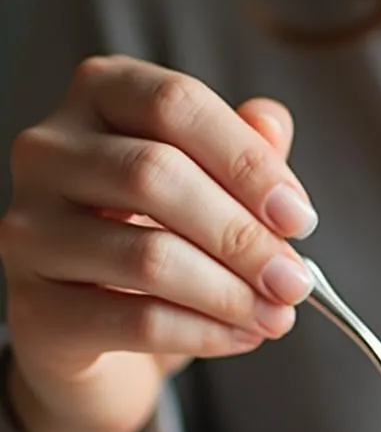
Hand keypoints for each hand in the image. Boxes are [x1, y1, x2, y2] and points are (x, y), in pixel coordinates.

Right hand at [0, 56, 317, 431]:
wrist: (94, 326)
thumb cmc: (158, 232)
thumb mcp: (211, 181)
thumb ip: (244, 148)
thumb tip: (271, 124)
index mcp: (99, 95)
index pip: (175, 104)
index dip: (247, 161)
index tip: (299, 217)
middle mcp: (48, 151)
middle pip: (156, 175)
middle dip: (243, 236)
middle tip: (295, 279)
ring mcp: (30, 229)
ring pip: (148, 255)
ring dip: (231, 292)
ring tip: (277, 315)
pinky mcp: (33, 307)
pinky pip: (135, 321)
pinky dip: (204, 332)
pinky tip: (242, 336)